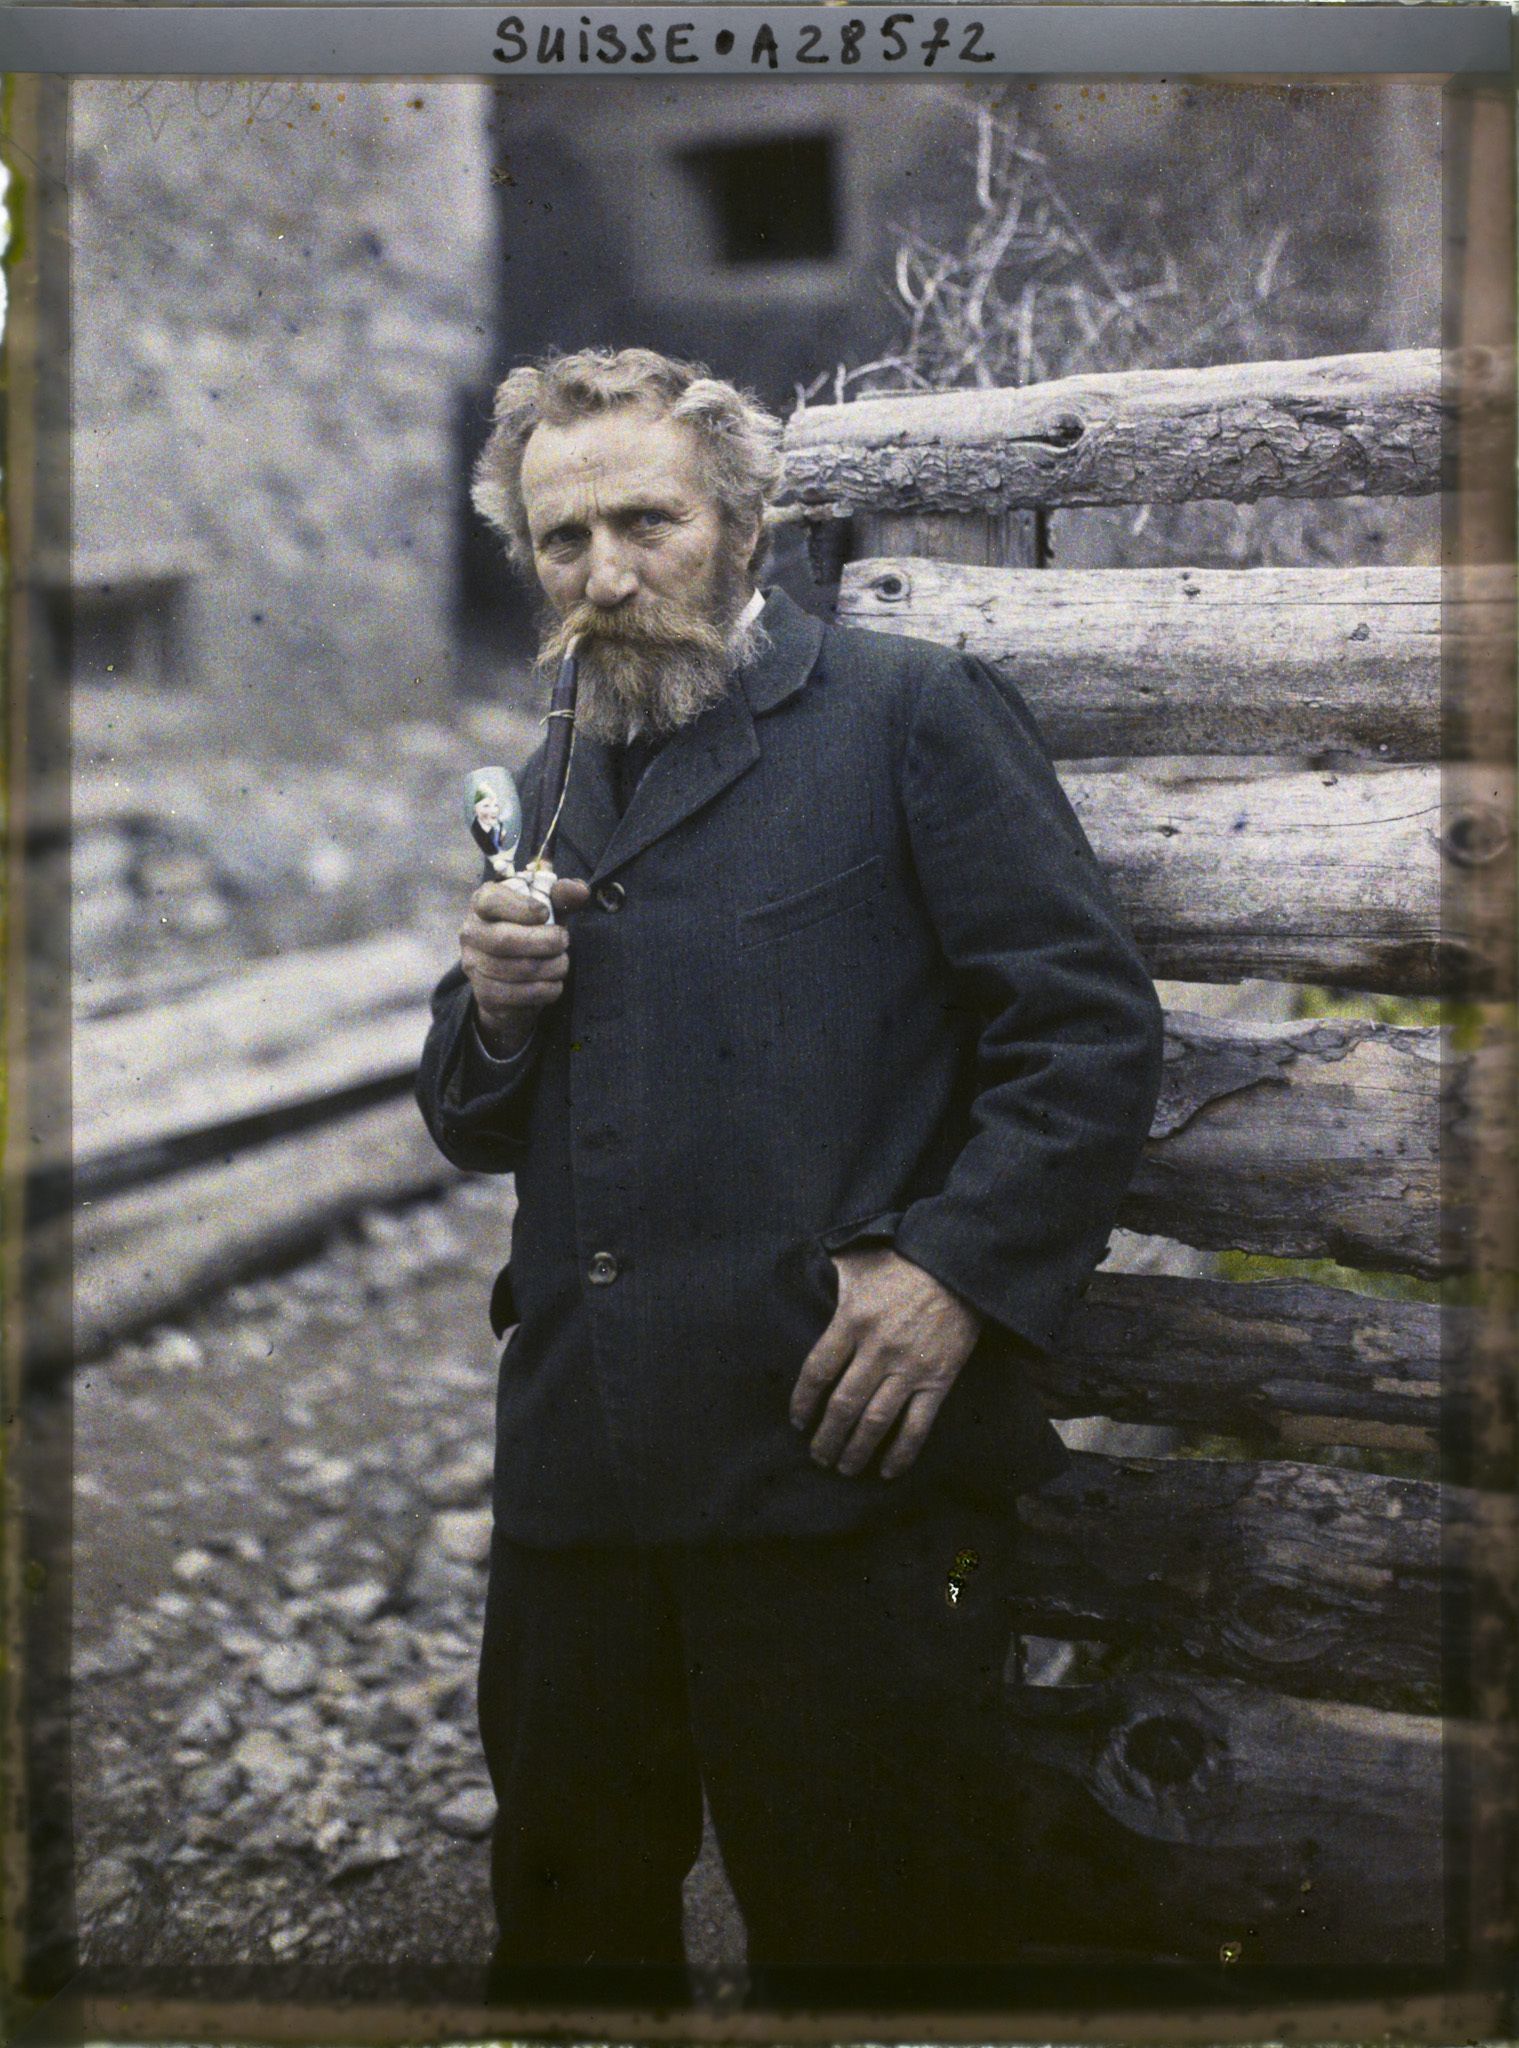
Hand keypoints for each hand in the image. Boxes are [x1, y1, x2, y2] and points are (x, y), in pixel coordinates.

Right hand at [460, 866, 591, 1057]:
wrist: (513, 973)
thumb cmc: (531, 929)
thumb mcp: (547, 907)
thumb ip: (562, 895)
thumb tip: (580, 891)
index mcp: (482, 903)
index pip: (491, 900)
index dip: (521, 907)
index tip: (545, 914)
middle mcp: (471, 933)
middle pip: (505, 940)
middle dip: (545, 942)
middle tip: (564, 941)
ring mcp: (474, 966)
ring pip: (516, 971)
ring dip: (551, 968)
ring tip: (561, 963)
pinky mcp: (484, 995)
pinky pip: (518, 996)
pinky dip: (545, 990)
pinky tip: (553, 983)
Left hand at [790, 1247, 981, 1479]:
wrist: (959, 1265)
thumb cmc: (904, 1260)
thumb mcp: (858, 1260)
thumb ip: (828, 1273)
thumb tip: (801, 1275)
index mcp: (852, 1320)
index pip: (817, 1371)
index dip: (802, 1402)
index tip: (798, 1421)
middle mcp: (877, 1349)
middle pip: (842, 1405)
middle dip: (826, 1437)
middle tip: (817, 1456)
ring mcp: (909, 1367)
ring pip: (875, 1421)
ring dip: (856, 1450)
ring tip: (844, 1467)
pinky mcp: (938, 1380)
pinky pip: (917, 1425)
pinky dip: (901, 1452)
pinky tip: (887, 1470)